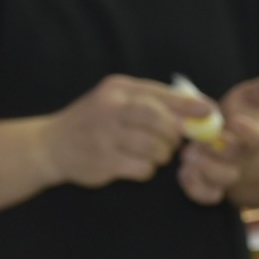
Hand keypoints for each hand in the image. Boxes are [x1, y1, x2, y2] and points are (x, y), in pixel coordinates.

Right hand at [39, 74, 214, 188]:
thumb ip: (149, 100)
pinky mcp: (102, 162)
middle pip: (160, 121)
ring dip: (162, 154)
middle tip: (174, 142)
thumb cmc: (91, 122)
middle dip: (174, 134)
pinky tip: (138, 165)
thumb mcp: (114, 99)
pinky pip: (141, 168)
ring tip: (155, 154)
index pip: (161, 95)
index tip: (209, 112)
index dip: (189, 105)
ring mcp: (105, 137)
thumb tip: (194, 108)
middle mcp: (111, 109)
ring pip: (153, 147)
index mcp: (118, 89)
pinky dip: (147, 169)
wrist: (50, 145)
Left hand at [177, 68, 258, 204]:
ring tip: (189, 155)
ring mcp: (231, 177)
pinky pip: (207, 196)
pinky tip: (185, 171)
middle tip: (200, 144)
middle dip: (216, 154)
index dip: (250, 132)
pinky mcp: (216, 187)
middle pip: (235, 164)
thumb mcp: (255, 99)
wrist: (246, 145)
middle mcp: (245, 162)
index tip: (238, 122)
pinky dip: (194, 188)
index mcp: (258, 139)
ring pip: (220, 182)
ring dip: (203, 170)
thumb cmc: (247, 116)